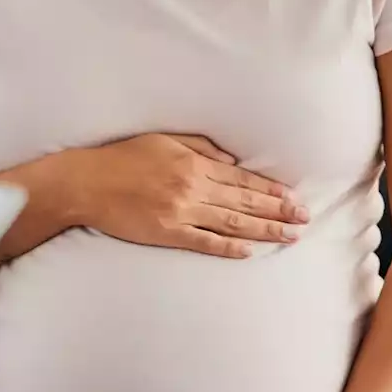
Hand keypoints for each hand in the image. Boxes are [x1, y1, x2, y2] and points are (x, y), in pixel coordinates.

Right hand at [68, 133, 309, 258]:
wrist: (86, 183)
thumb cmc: (122, 158)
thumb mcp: (163, 140)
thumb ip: (200, 147)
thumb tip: (232, 160)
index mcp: (193, 164)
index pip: (242, 179)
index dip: (271, 190)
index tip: (293, 198)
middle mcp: (192, 188)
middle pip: (245, 202)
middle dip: (278, 211)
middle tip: (304, 219)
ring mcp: (180, 212)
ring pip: (232, 223)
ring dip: (264, 231)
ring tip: (289, 236)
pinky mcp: (166, 233)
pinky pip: (203, 242)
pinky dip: (227, 248)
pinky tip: (249, 252)